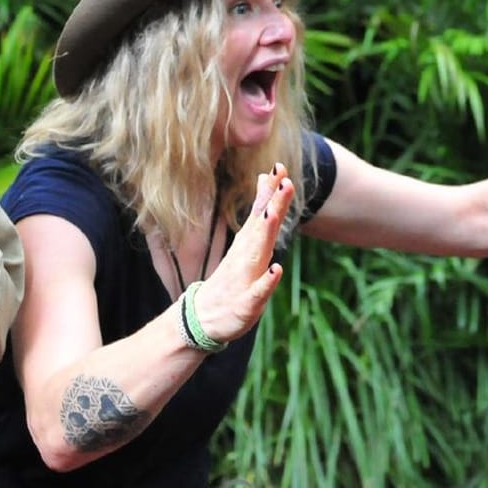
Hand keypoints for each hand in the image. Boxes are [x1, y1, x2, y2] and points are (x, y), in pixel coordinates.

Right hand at [190, 166, 294, 343]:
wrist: (202, 319)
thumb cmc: (231, 281)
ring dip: (264, 235)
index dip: (271, 192)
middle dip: (272, 205)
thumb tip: (266, 179)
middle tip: (284, 181)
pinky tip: (276, 270)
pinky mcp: (245, 304)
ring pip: (256, 255)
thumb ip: (259, 213)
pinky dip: (266, 281)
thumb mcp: (247, 245)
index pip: (261, 214)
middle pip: (260, 229)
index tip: (280, 168)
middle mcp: (245, 258)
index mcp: (248, 245)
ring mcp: (244, 280)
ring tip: (272, 214)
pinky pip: (257, 292)